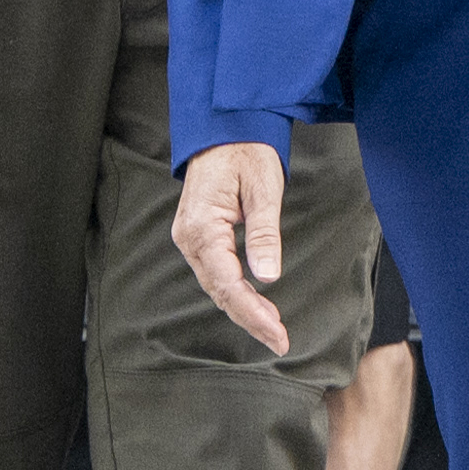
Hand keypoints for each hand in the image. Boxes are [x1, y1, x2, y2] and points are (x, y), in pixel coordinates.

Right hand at [172, 142, 291, 354]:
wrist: (224, 128)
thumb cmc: (246, 152)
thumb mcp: (264, 188)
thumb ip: (264, 234)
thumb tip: (268, 278)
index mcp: (202, 228)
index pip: (228, 283)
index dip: (253, 312)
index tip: (277, 333)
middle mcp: (189, 239)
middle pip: (219, 291)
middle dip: (250, 318)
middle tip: (279, 341)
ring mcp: (190, 239)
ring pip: (216, 286)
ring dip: (243, 308)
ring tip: (272, 329)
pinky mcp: (199, 237)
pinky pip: (216, 272)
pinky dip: (236, 292)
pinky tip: (255, 304)